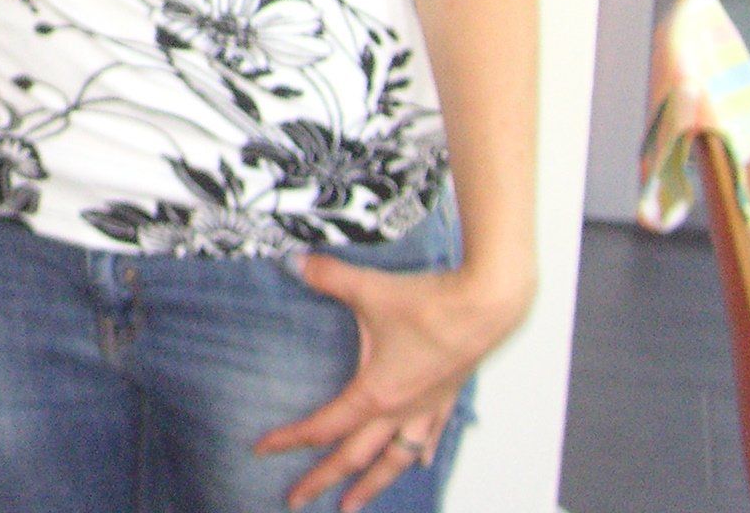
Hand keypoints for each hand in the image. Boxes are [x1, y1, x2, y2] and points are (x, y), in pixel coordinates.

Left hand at [255, 256, 527, 510]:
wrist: (487, 305)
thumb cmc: (429, 303)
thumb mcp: (366, 288)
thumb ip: (325, 276)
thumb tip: (293, 261)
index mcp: (376, 393)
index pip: (324, 426)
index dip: (290, 438)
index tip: (262, 450)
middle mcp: (401, 410)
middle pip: (356, 457)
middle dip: (324, 480)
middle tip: (296, 500)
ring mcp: (427, 408)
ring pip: (396, 459)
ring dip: (374, 484)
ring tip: (355, 504)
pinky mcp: (448, 396)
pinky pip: (430, 435)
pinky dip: (420, 453)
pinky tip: (418, 463)